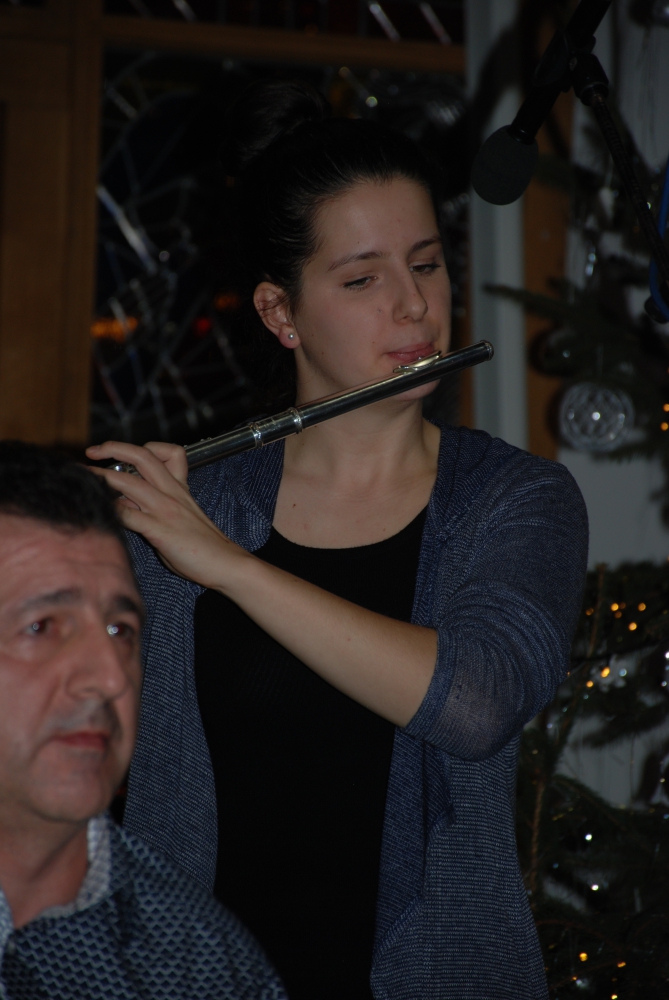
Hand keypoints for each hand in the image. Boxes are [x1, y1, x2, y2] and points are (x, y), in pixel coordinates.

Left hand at [85, 441, 249, 587]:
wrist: (225, 562)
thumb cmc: (204, 546)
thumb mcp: (183, 516)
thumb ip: (156, 507)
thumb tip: (126, 506)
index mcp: (180, 488)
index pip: (168, 452)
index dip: (143, 447)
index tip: (122, 454)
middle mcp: (172, 493)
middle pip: (143, 456)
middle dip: (114, 448)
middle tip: (92, 451)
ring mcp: (166, 510)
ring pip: (130, 482)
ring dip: (102, 477)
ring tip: (83, 476)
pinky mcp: (160, 530)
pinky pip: (129, 514)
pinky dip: (111, 510)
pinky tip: (100, 512)